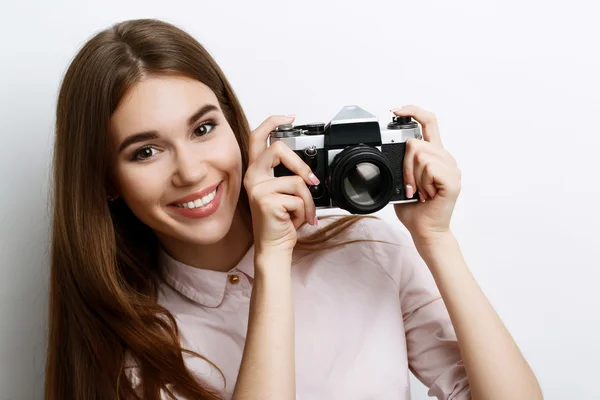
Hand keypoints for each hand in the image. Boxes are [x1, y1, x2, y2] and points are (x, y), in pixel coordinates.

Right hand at [244, 115, 319, 257]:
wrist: (274, 246)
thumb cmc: (280, 221)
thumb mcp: (284, 192)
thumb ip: (289, 175)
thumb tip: (308, 170)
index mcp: (256, 172)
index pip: (257, 137)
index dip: (272, 122)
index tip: (289, 117)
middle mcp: (253, 177)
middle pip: (277, 148)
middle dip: (300, 164)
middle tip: (311, 179)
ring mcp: (257, 188)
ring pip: (297, 180)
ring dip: (307, 200)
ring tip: (302, 212)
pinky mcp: (266, 201)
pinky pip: (299, 198)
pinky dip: (304, 211)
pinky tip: (294, 220)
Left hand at [392, 105, 461, 245]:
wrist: (425, 231)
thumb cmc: (415, 209)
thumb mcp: (402, 181)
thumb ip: (400, 164)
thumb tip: (387, 153)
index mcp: (435, 155)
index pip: (429, 122)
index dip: (413, 111)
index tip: (396, 110)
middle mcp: (446, 158)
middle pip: (417, 142)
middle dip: (405, 165)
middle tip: (410, 185)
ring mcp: (451, 168)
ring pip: (420, 155)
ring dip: (413, 176)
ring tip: (420, 191)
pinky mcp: (452, 180)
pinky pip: (428, 168)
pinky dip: (421, 182)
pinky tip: (427, 194)